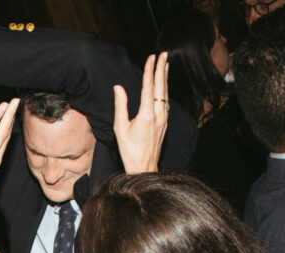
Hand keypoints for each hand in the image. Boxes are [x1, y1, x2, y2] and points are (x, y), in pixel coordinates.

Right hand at [114, 52, 169, 173]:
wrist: (144, 166)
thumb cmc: (129, 150)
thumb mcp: (120, 128)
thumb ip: (120, 106)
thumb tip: (118, 88)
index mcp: (146, 115)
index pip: (149, 87)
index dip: (150, 70)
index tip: (151, 57)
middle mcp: (158, 115)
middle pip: (161, 87)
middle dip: (162, 69)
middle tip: (164, 54)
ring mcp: (163, 119)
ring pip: (166, 94)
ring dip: (165, 78)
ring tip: (166, 65)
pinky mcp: (165, 124)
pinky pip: (166, 102)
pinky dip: (165, 90)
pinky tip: (165, 86)